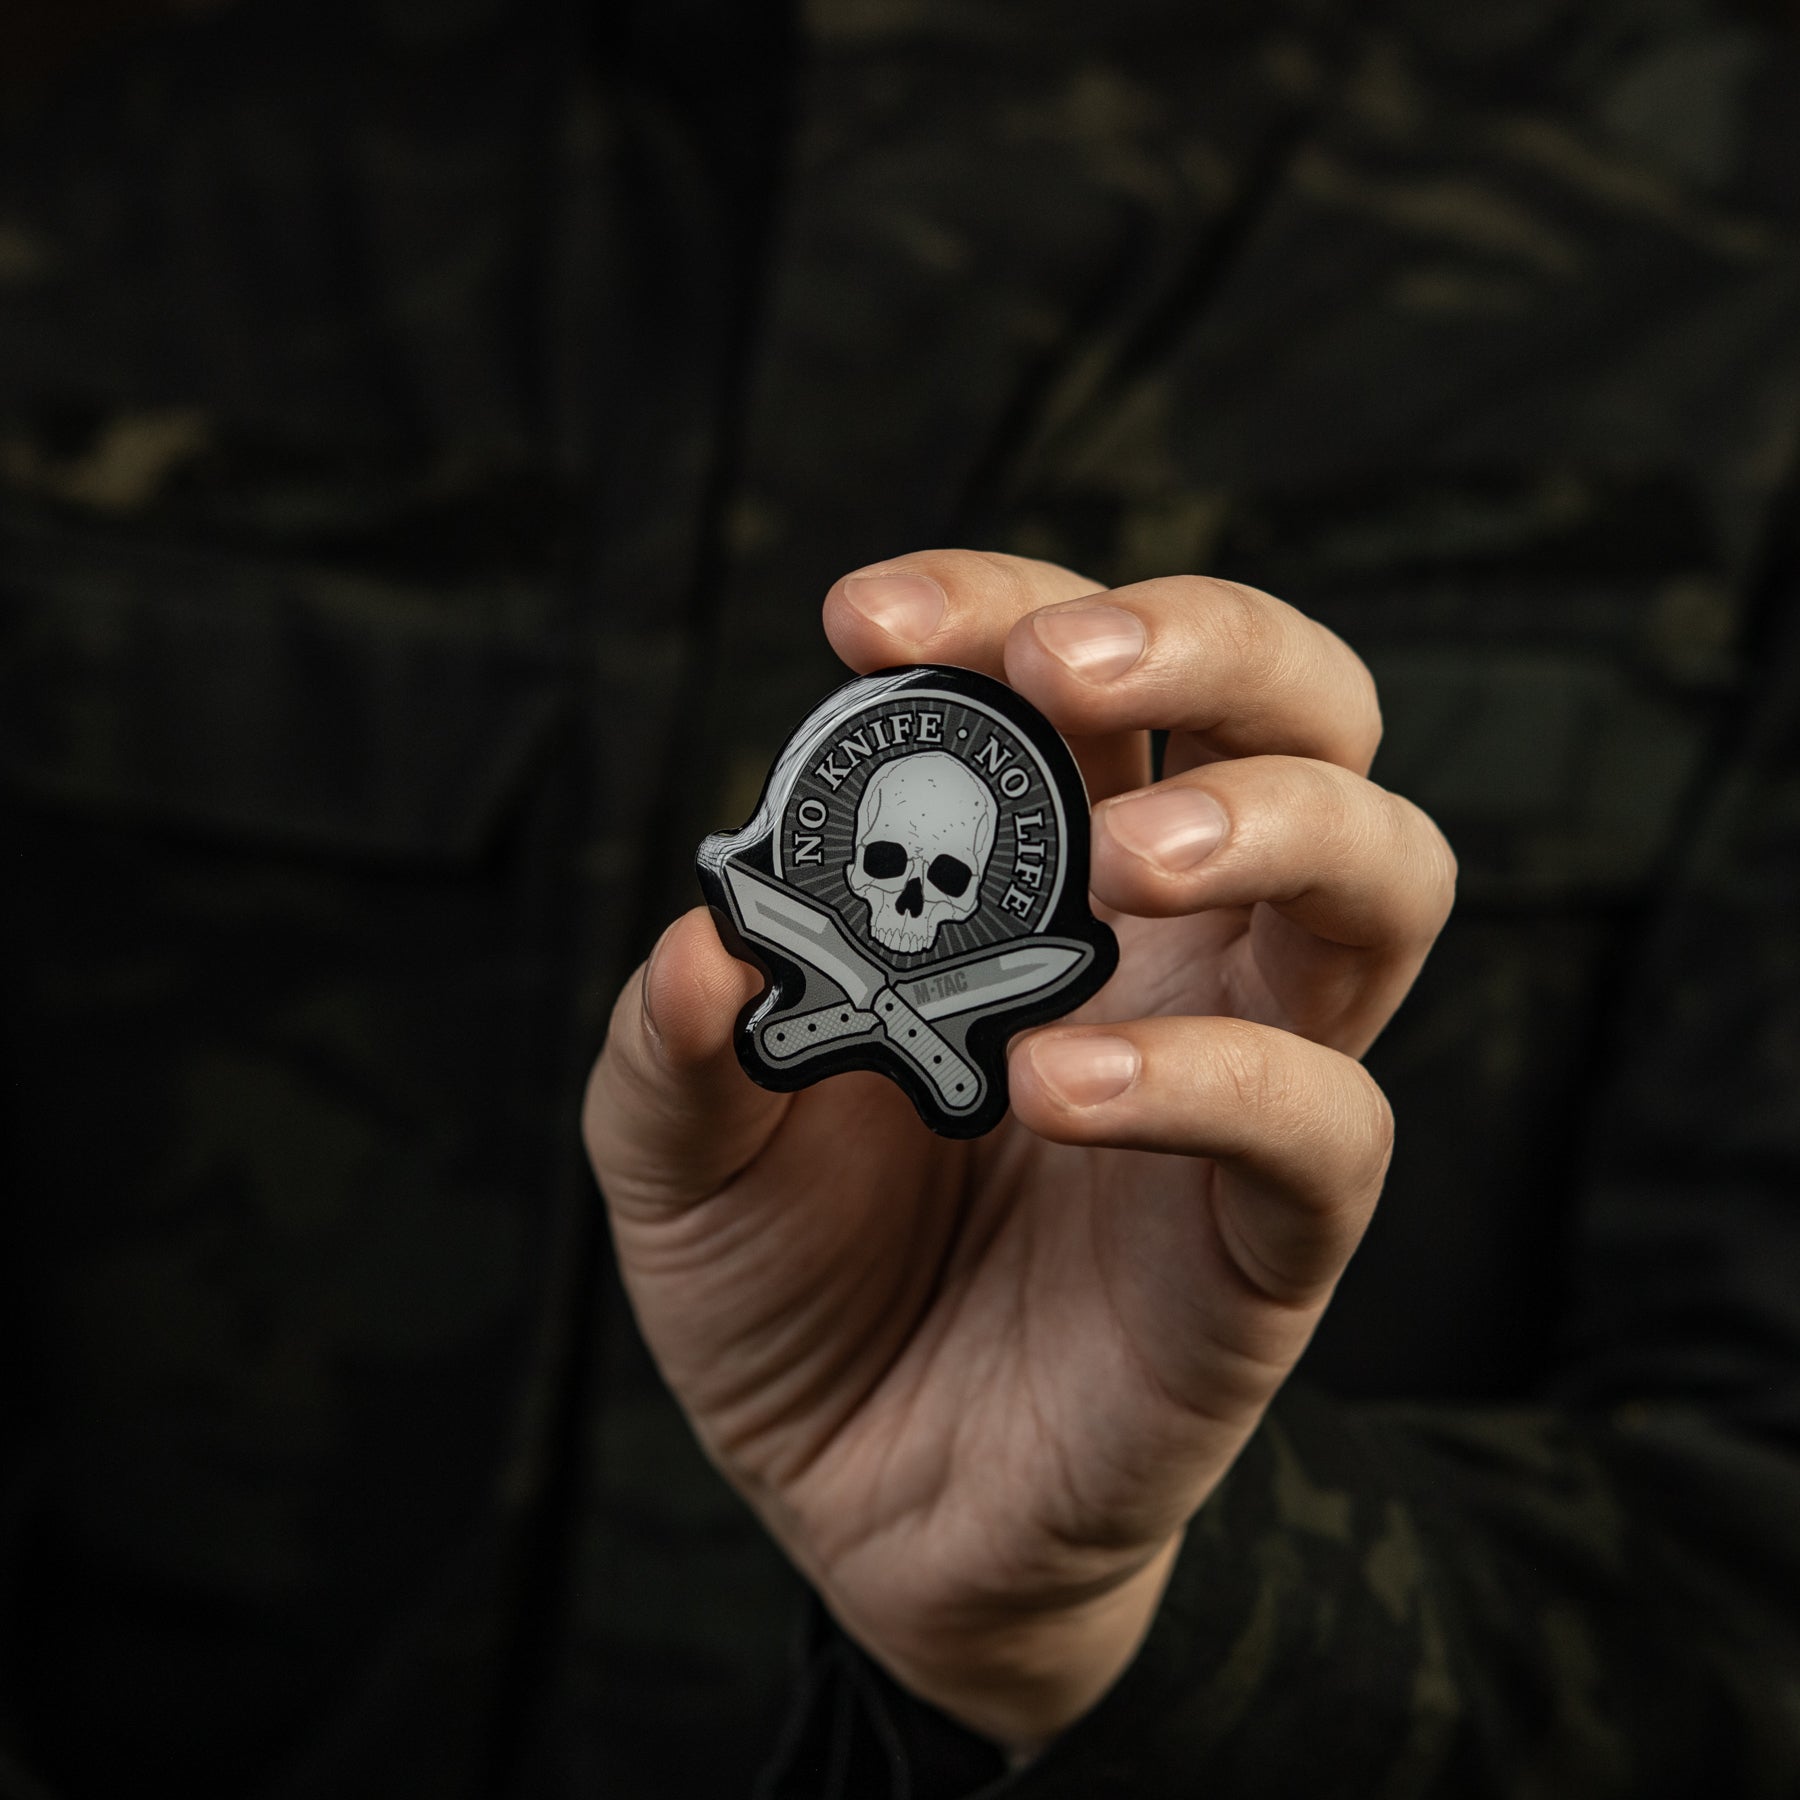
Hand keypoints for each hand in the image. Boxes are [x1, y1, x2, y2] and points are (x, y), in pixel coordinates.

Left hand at [583, 550, 1454, 1749]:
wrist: (860, 1502)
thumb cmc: (790, 1287)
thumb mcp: (677, 1159)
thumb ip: (673, 1050)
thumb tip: (704, 941)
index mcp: (1035, 882)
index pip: (1085, 683)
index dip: (998, 610)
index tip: (866, 619)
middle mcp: (1167, 948)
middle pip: (1306, 716)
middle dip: (1210, 640)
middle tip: (1063, 672)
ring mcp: (1242, 1075)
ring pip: (1387, 876)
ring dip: (1272, 819)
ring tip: (1125, 859)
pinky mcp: (1274, 1236)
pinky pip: (1327, 1123)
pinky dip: (1210, 1083)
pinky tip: (1061, 1088)